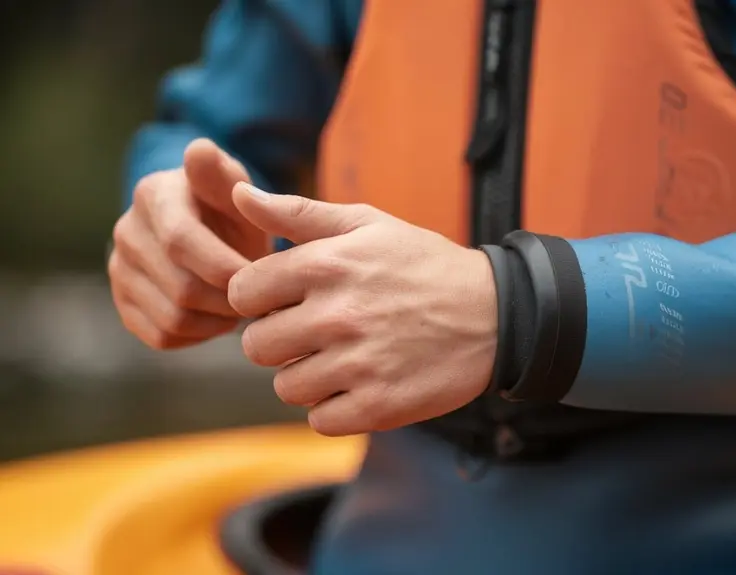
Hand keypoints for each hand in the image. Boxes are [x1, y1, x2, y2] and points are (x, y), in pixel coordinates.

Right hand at [109, 139, 271, 348]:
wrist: (209, 229)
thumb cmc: (232, 208)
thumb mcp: (236, 187)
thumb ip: (223, 173)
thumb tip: (200, 150)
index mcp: (153, 195)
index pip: (181, 242)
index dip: (225, 267)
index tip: (262, 277)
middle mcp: (127, 231)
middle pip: (182, 288)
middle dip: (230, 299)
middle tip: (260, 297)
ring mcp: (120, 269)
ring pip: (173, 317)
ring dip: (218, 320)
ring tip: (242, 306)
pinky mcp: (123, 303)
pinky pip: (162, 336)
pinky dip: (199, 335)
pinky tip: (219, 317)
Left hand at [228, 184, 497, 435]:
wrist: (496, 314)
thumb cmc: (423, 265)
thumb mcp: (367, 224)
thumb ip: (298, 213)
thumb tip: (236, 194)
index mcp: (325, 265)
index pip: (240, 293)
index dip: (259, 299)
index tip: (287, 301)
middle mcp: (336, 315)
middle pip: (255, 346)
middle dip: (280, 341)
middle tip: (317, 333)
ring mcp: (357, 364)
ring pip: (286, 387)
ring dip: (308, 377)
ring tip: (343, 359)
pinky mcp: (377, 407)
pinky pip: (320, 420)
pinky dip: (335, 408)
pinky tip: (361, 384)